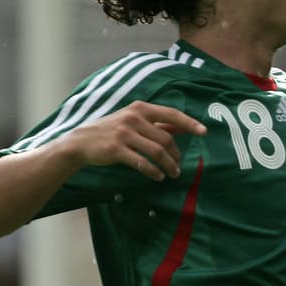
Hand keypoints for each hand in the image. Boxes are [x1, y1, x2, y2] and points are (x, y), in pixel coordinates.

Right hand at [64, 101, 205, 179]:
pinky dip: (154, 171)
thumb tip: (183, 127)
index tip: (204, 132)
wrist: (81, 141)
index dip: (189, 123)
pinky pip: (142, 162)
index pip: (171, 114)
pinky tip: (159, 176)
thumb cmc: (112, 130)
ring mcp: (124, 133)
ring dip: (169, 165)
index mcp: (140, 108)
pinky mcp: (116, 149)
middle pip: (166, 137)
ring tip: (173, 173)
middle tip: (179, 166)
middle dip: (176, 154)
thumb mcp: (133, 120)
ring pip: (157, 151)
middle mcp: (133, 118)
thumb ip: (158, 123)